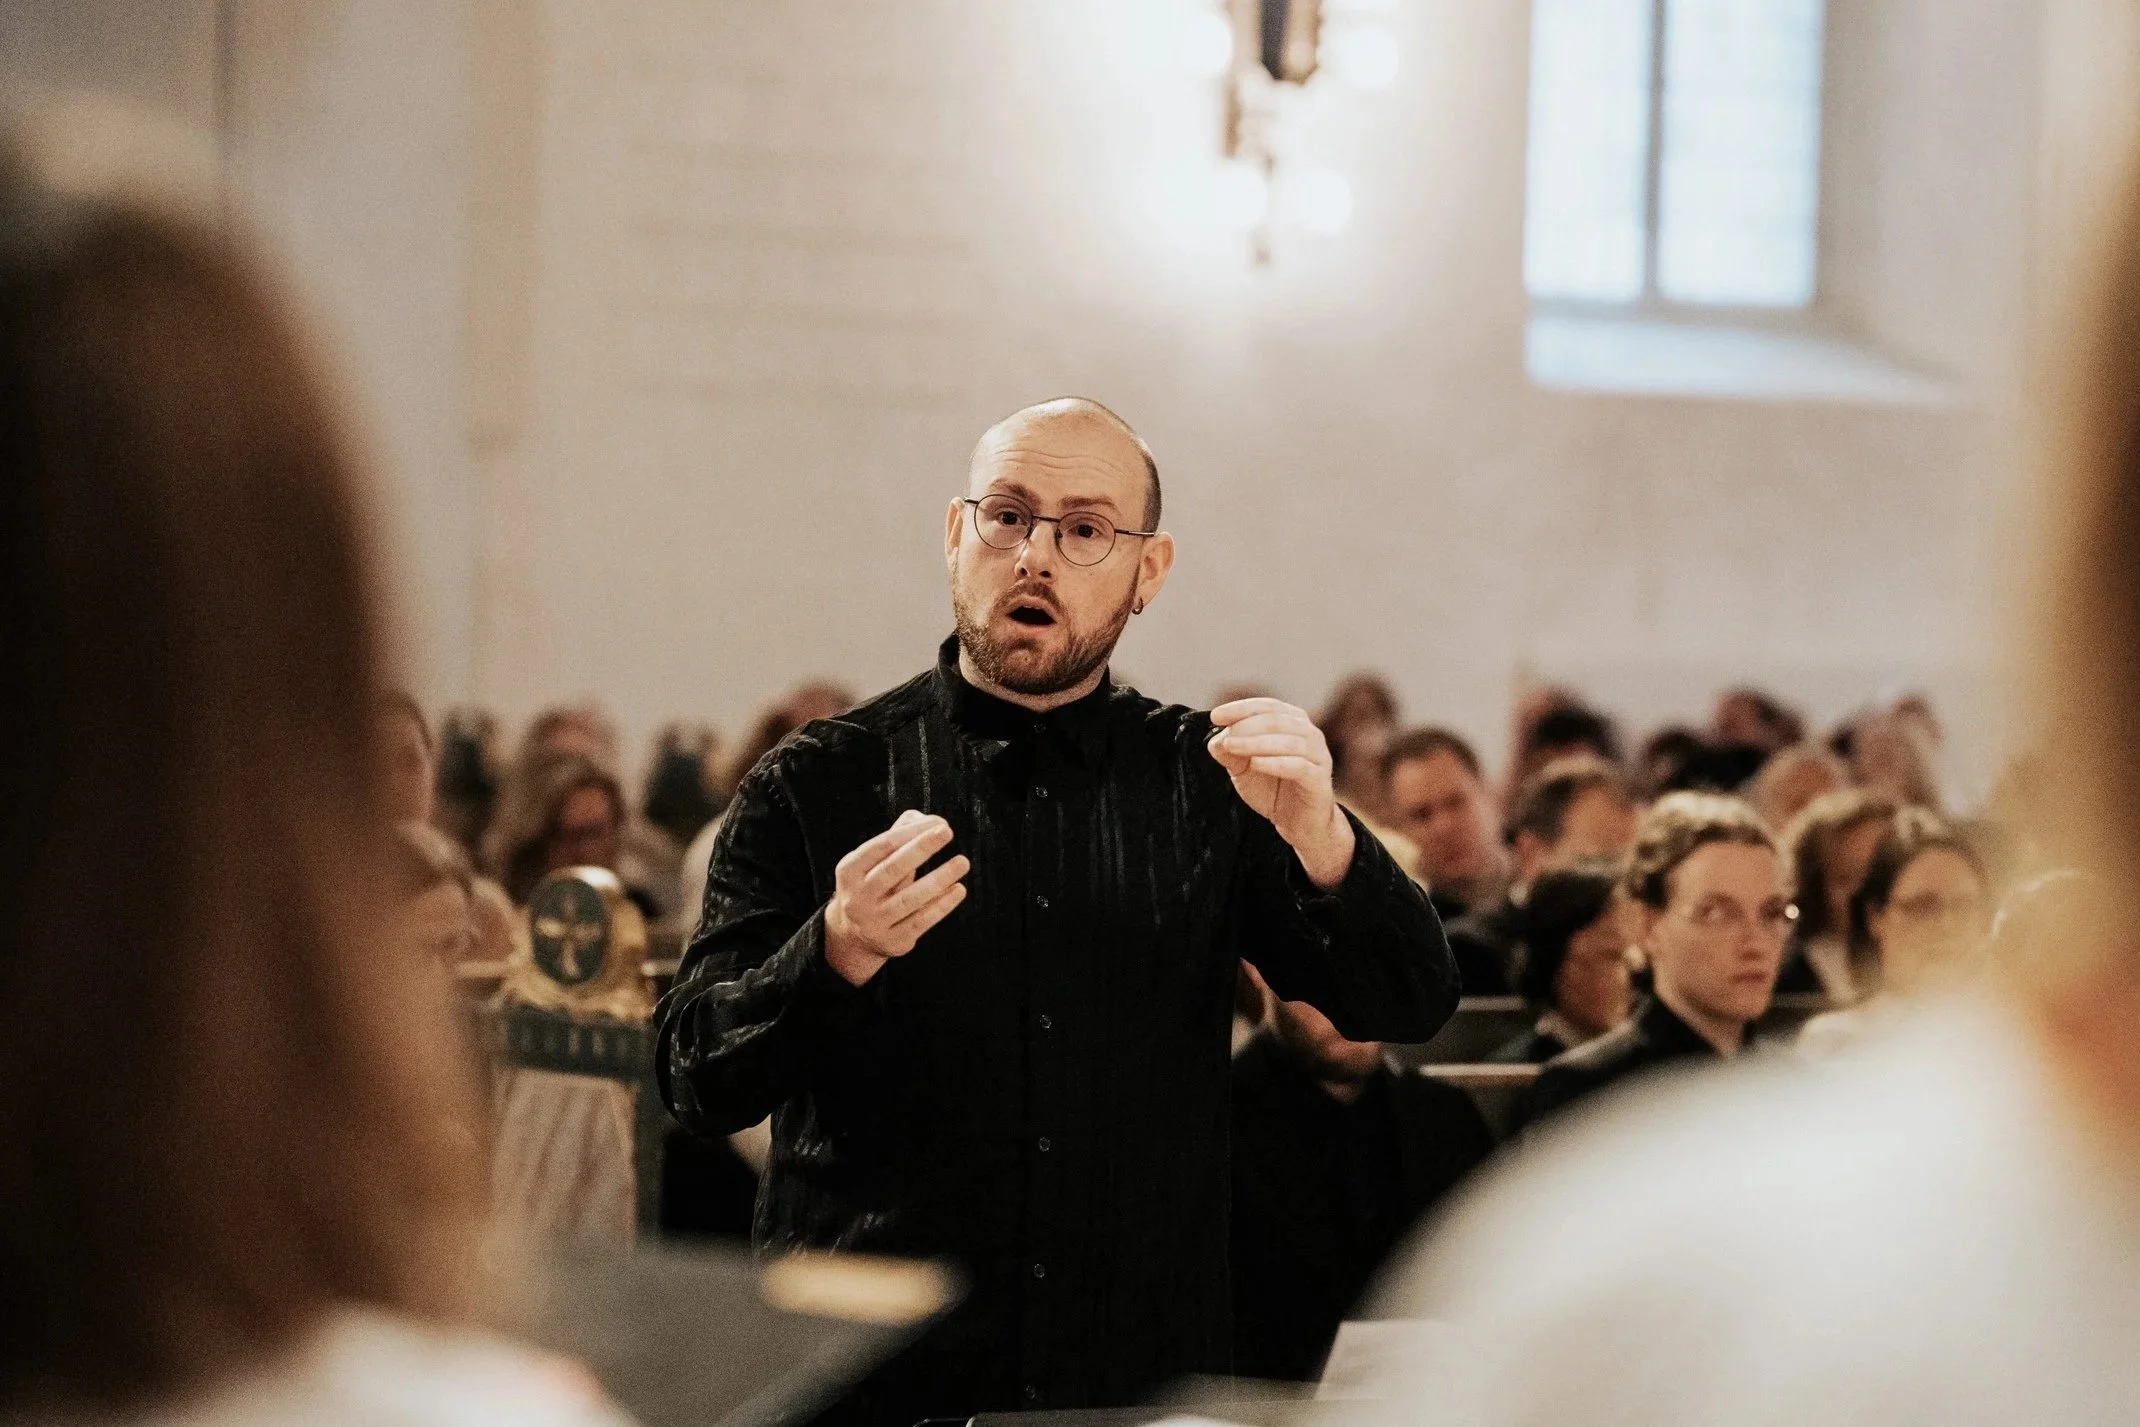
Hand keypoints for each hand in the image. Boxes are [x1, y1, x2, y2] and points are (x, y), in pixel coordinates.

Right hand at [823, 810, 970, 985]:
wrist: (853, 935)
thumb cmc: (874, 884)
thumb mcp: (876, 861)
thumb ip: (902, 835)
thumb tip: (933, 821)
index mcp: (849, 870)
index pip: (881, 846)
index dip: (910, 832)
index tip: (938, 822)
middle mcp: (857, 897)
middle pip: (892, 870)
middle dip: (921, 848)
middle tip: (947, 831)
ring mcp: (873, 922)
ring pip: (908, 899)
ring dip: (938, 879)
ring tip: (962, 862)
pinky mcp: (892, 941)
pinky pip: (921, 921)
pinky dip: (941, 905)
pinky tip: (958, 889)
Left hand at [1208, 698, 1355, 888]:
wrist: (1299, 824)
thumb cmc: (1273, 790)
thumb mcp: (1243, 769)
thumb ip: (1230, 752)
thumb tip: (1214, 739)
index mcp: (1293, 723)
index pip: (1268, 706)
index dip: (1241, 708)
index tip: (1216, 716)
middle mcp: (1309, 734)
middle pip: (1278, 720)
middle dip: (1247, 726)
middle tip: (1225, 738)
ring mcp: (1318, 756)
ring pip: (1290, 742)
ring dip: (1256, 742)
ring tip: (1232, 748)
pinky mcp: (1320, 780)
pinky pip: (1299, 766)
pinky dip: (1275, 763)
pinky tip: (1255, 764)